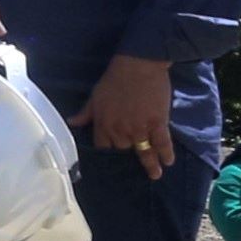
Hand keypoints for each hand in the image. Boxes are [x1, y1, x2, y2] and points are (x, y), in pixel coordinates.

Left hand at [78, 56, 176, 173]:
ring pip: (144, 151)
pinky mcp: (157, 122)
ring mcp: (139, 128)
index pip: (104, 147)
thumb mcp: (95, 96)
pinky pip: (162, 142)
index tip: (115, 154)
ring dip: (150, 164)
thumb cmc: (114, 79)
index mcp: (103, 125)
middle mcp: (120, 131)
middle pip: (124, 149)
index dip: (110, 150)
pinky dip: (165, 153)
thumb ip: (85, 113)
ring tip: (156, 175)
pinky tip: (168, 162)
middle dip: (128, 149)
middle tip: (137, 153)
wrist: (138, 65)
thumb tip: (72, 122)